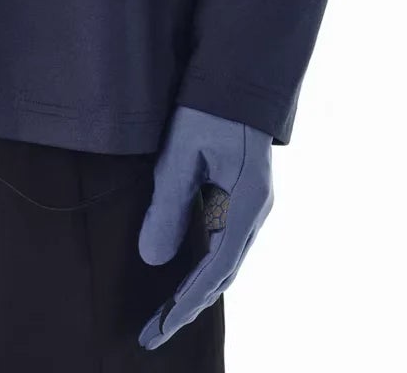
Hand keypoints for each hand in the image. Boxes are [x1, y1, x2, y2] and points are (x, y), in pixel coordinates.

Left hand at [137, 104, 272, 349]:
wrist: (236, 73)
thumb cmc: (206, 108)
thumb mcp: (180, 155)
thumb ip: (167, 206)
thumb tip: (152, 260)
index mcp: (246, 205)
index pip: (215, 272)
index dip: (186, 303)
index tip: (159, 329)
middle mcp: (254, 211)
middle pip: (223, 274)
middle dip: (188, 305)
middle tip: (154, 333)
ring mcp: (251, 204)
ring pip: (224, 259)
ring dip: (196, 288)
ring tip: (163, 313)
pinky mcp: (243, 194)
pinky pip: (224, 240)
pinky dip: (203, 264)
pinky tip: (182, 274)